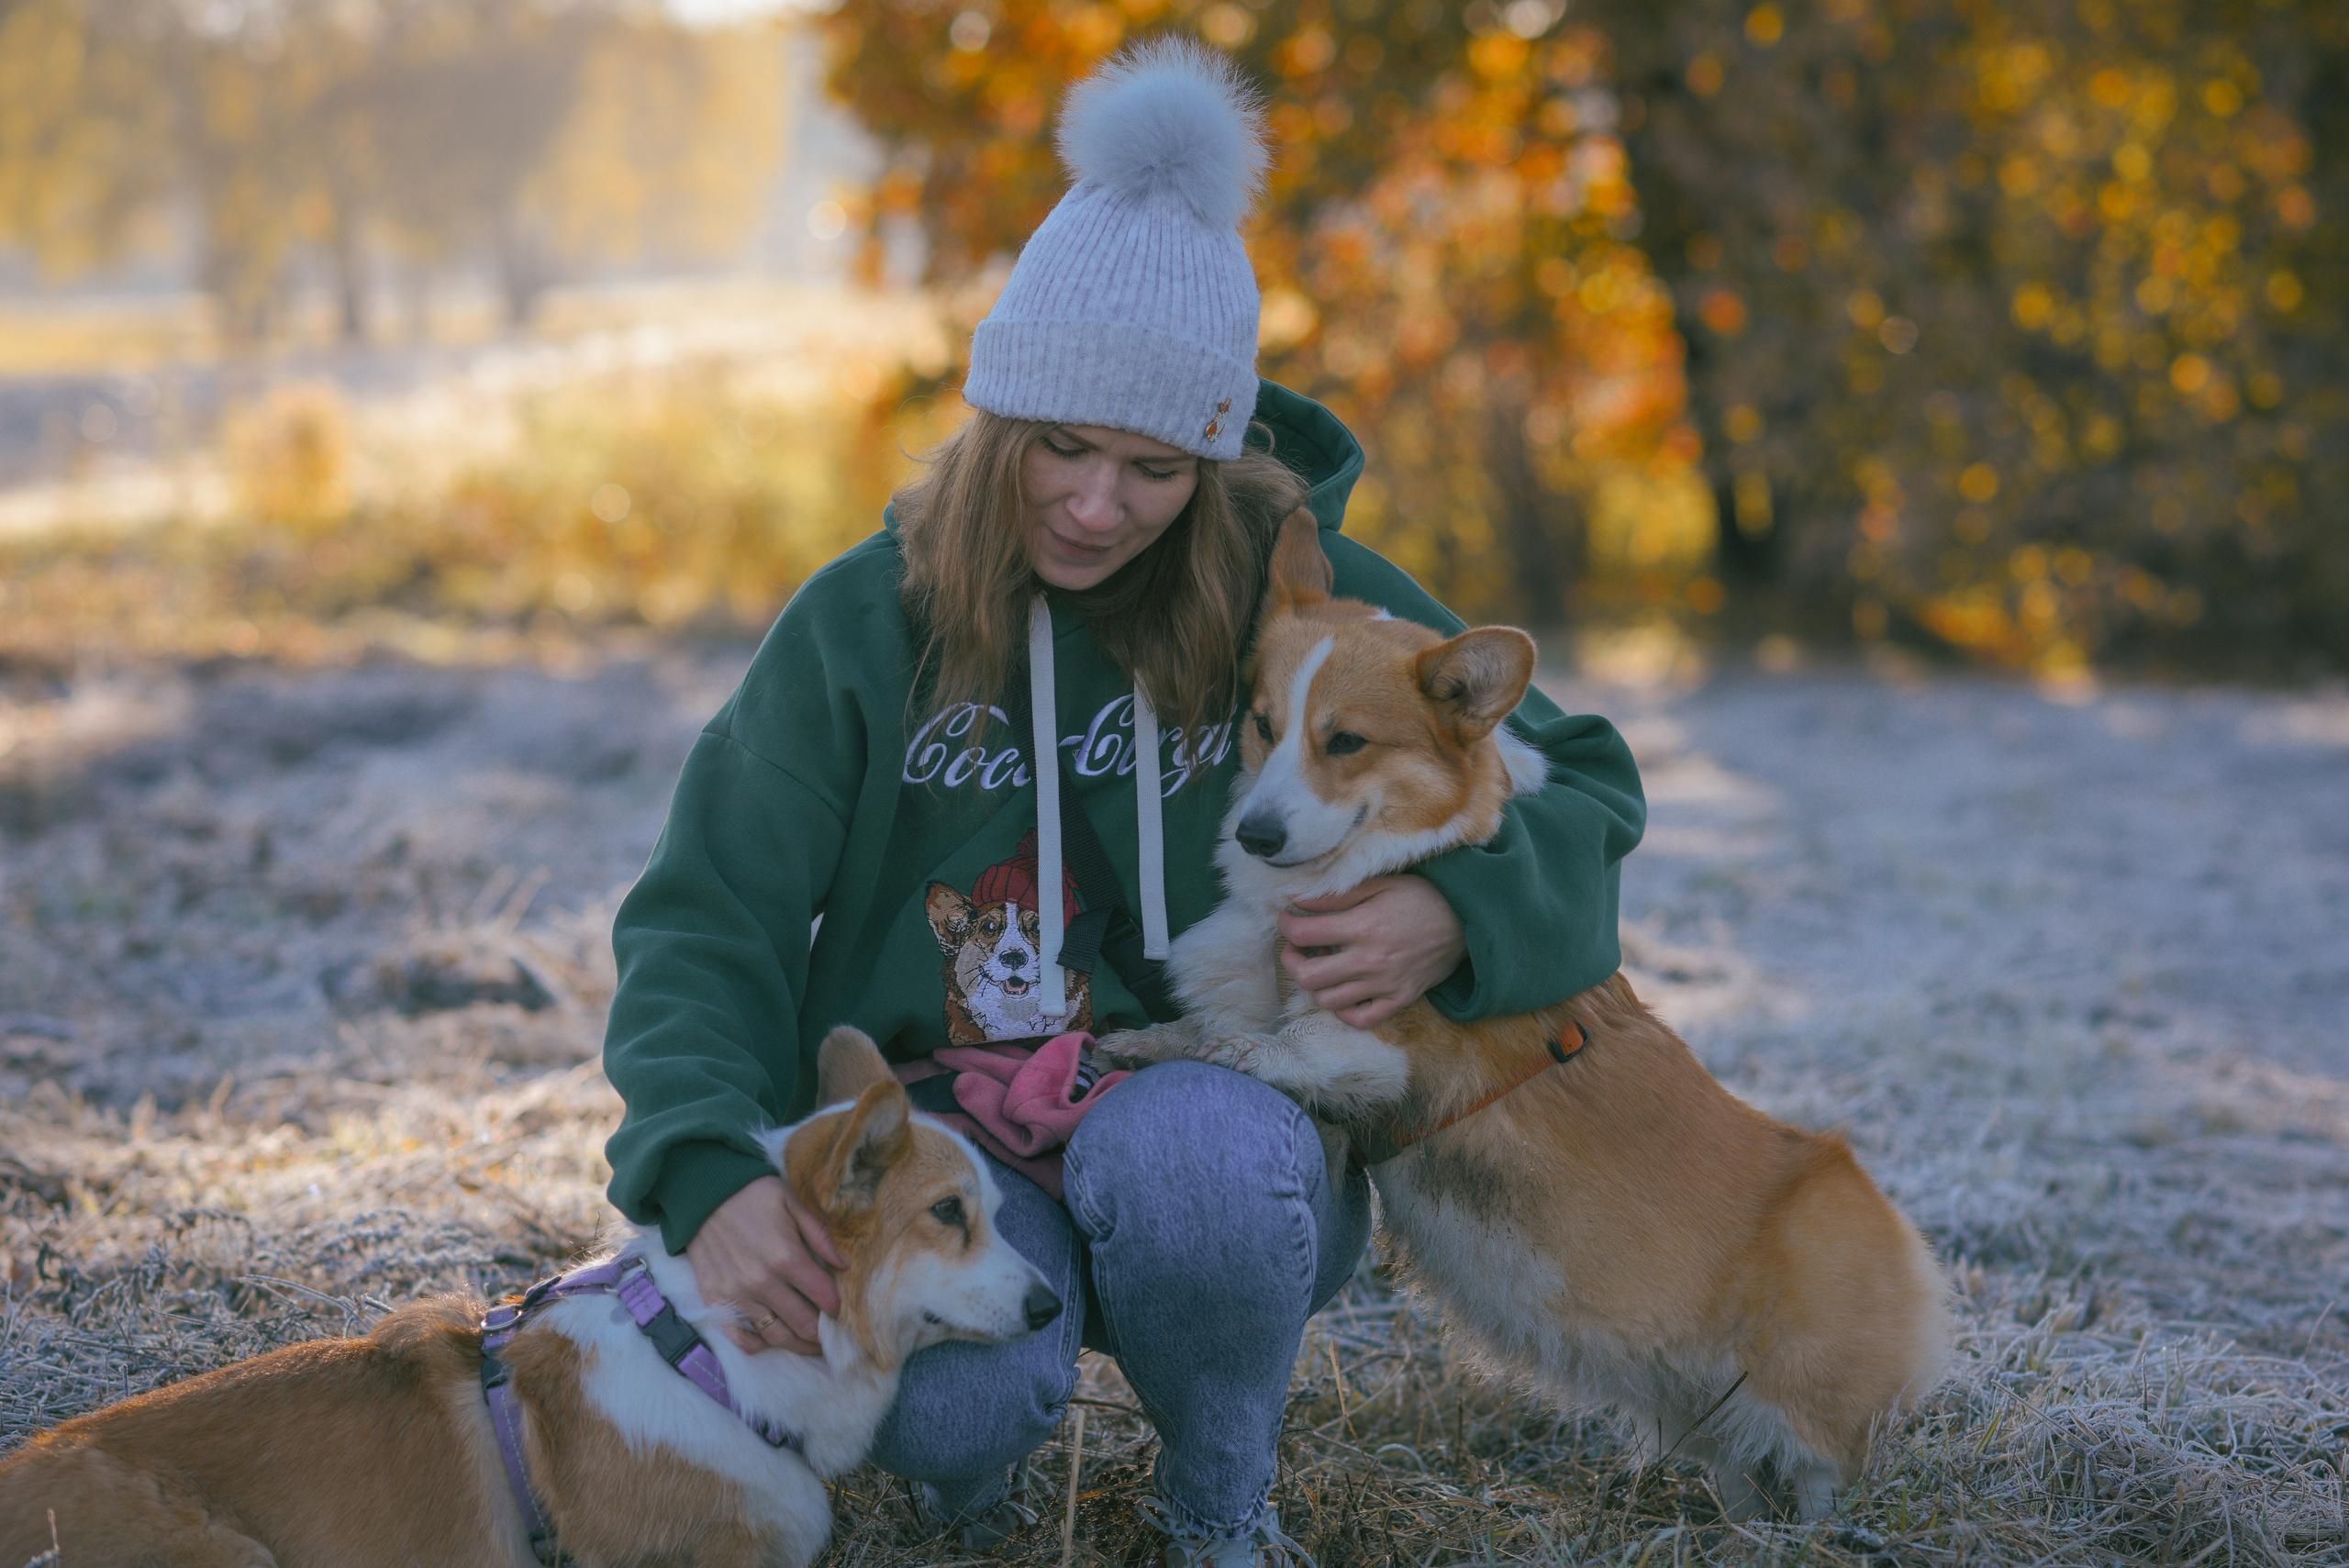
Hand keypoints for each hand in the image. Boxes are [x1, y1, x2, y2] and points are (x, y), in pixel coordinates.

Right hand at [684, 1174, 845, 1356]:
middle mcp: (763, 1283)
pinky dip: (759, 1344)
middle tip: (833, 1337)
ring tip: (812, 1345)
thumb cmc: (753, 1194)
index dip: (840, 1308)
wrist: (703, 1194)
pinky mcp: (716, 1300)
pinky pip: (741, 1337)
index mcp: (787, 1258)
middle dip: (824, 1335)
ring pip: (776, 1337)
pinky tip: (772, 1339)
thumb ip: (820, 1235)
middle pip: (804, 1325)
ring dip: (798, 1345)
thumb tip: (845, 1265)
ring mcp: (737, 1295)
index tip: (843, 1311)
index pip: (825, 1298)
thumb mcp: (793, 1203)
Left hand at [1277, 873, 1466, 1028]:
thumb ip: (1336, 895)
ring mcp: (1385, 985)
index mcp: (1362, 927)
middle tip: (1296, 948)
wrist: (1467, 920)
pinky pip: (1361, 1019)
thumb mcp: (1380, 884)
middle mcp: (1369, 961)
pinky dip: (1344, 1011)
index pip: (1304, 933)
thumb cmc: (1422, 897)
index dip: (1286, 925)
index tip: (1287, 918)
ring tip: (1321, 966)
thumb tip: (1297, 899)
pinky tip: (1344, 991)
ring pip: (1329, 1001)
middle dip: (1292, 961)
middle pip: (1308, 977)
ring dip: (1316, 985)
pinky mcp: (1400, 1000)